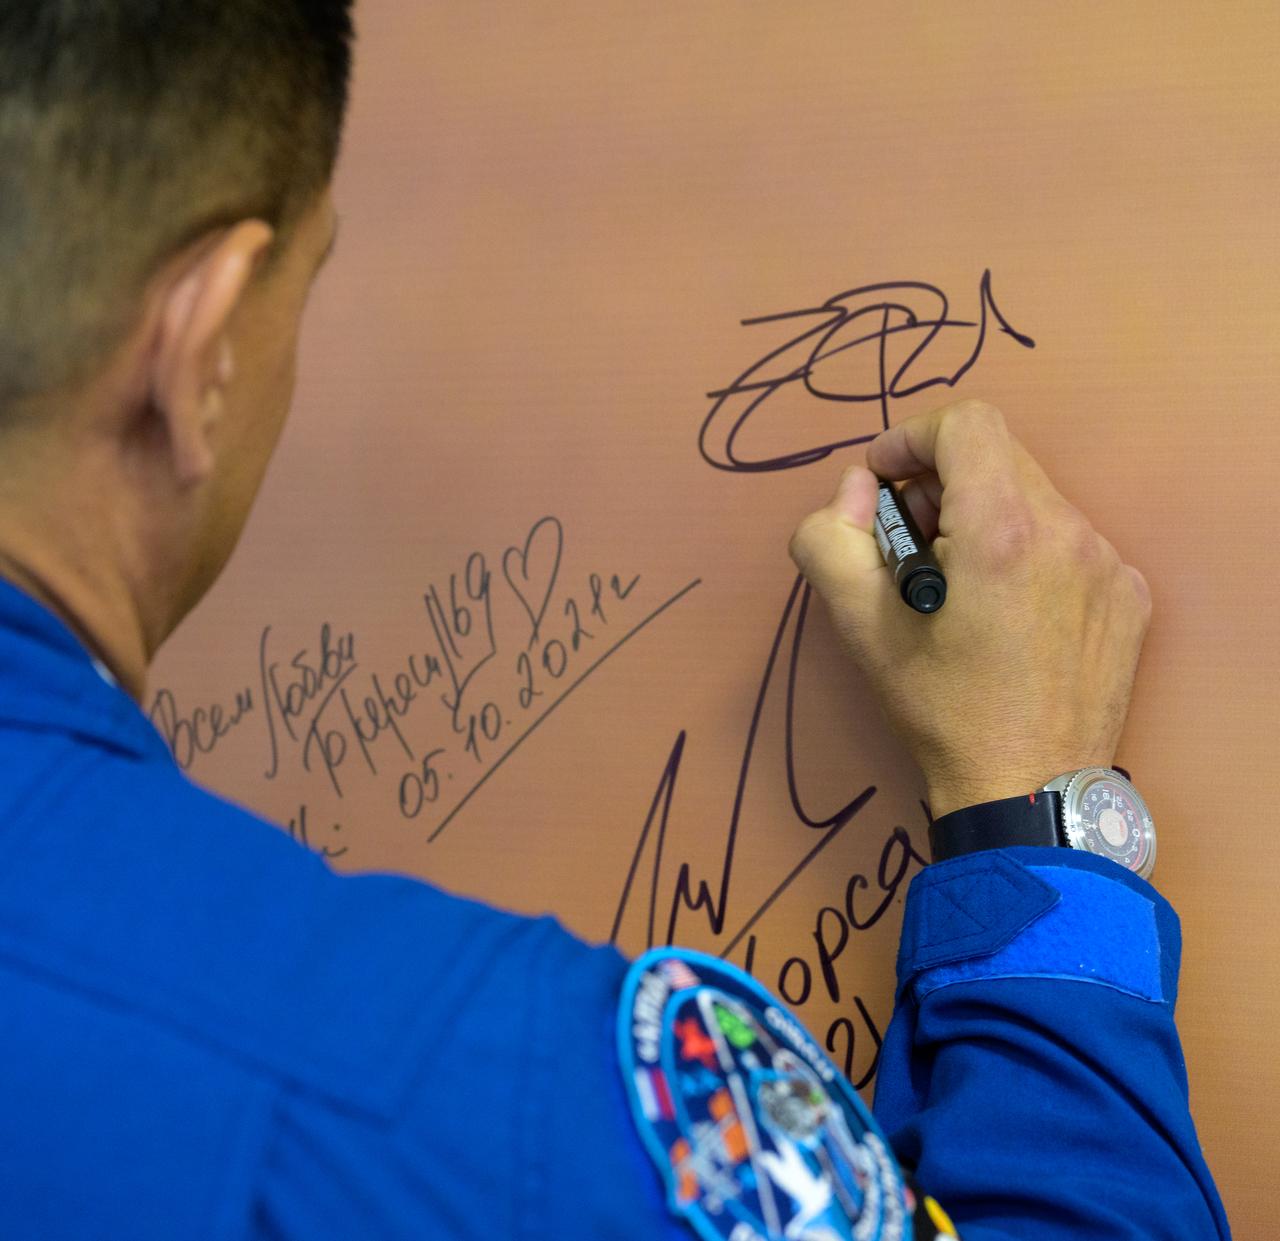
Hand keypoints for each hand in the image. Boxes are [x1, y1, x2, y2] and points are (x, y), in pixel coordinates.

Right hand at [788, 400, 1152, 818]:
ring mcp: (1109, 562)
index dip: (911, 438)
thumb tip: (856, 488)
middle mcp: (1068, 531)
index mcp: (1001, 531)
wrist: (1029, 793)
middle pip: (999, 456)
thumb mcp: (860, 628)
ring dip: (985, 515)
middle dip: (942, 480)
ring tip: (959, 582)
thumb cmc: (940, 710)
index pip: (965, 424)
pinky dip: (1027, 551)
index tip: (882, 480)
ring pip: (1035, 497)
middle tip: (911, 540)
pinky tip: (1008, 611)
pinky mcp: (1130, 594)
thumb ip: (830, 538)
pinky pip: (1069, 539)